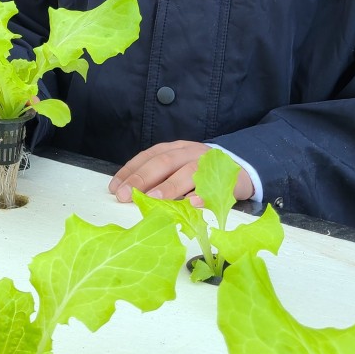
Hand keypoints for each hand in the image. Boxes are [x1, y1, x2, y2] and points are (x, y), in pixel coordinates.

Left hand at [108, 140, 252, 202]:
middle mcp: (188, 151)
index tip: (115, 187)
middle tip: (127, 195)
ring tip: (154, 198)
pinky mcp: (225, 178)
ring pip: (187, 171)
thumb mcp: (178, 167)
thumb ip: (158, 176)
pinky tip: (190, 204)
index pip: (148, 156)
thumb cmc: (200, 171)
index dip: (131, 171)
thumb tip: (130, 193)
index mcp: (174, 148)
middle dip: (143, 178)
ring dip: (170, 186)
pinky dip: (201, 195)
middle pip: (164, 162)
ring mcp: (207, 163)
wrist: (239, 168)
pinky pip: (212, 187)